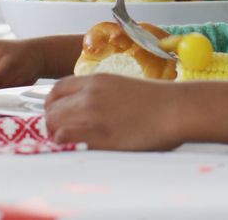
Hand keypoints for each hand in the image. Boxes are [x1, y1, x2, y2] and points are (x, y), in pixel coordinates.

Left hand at [44, 74, 184, 149]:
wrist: (176, 109)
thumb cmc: (157, 100)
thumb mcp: (122, 86)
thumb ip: (101, 94)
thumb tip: (86, 107)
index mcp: (96, 81)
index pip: (57, 89)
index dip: (54, 104)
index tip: (60, 113)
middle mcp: (90, 95)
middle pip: (51, 108)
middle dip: (53, 121)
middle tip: (63, 132)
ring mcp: (93, 115)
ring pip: (53, 123)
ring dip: (56, 134)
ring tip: (70, 141)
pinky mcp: (100, 136)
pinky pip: (66, 138)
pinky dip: (64, 143)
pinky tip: (76, 146)